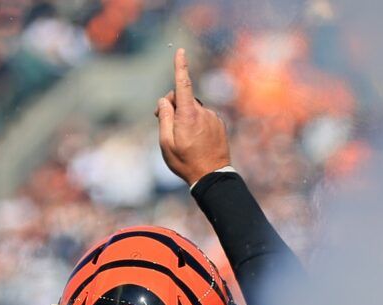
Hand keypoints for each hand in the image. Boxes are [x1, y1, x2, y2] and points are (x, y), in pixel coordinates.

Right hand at [157, 48, 232, 186]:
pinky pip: (203, 117)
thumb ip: (164, 117)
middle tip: (163, 122)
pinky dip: (196, 123)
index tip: (180, 51)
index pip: (183, 84)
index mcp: (188, 114)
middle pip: (183, 98)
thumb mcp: (166, 142)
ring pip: (193, 109)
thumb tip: (165, 100)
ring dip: (185, 116)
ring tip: (183, 138)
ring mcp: (213, 117)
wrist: (212, 176)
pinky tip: (195, 140)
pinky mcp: (219, 124)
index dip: (180, 67)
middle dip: (172, 105)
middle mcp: (203, 112)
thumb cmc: (185, 161)